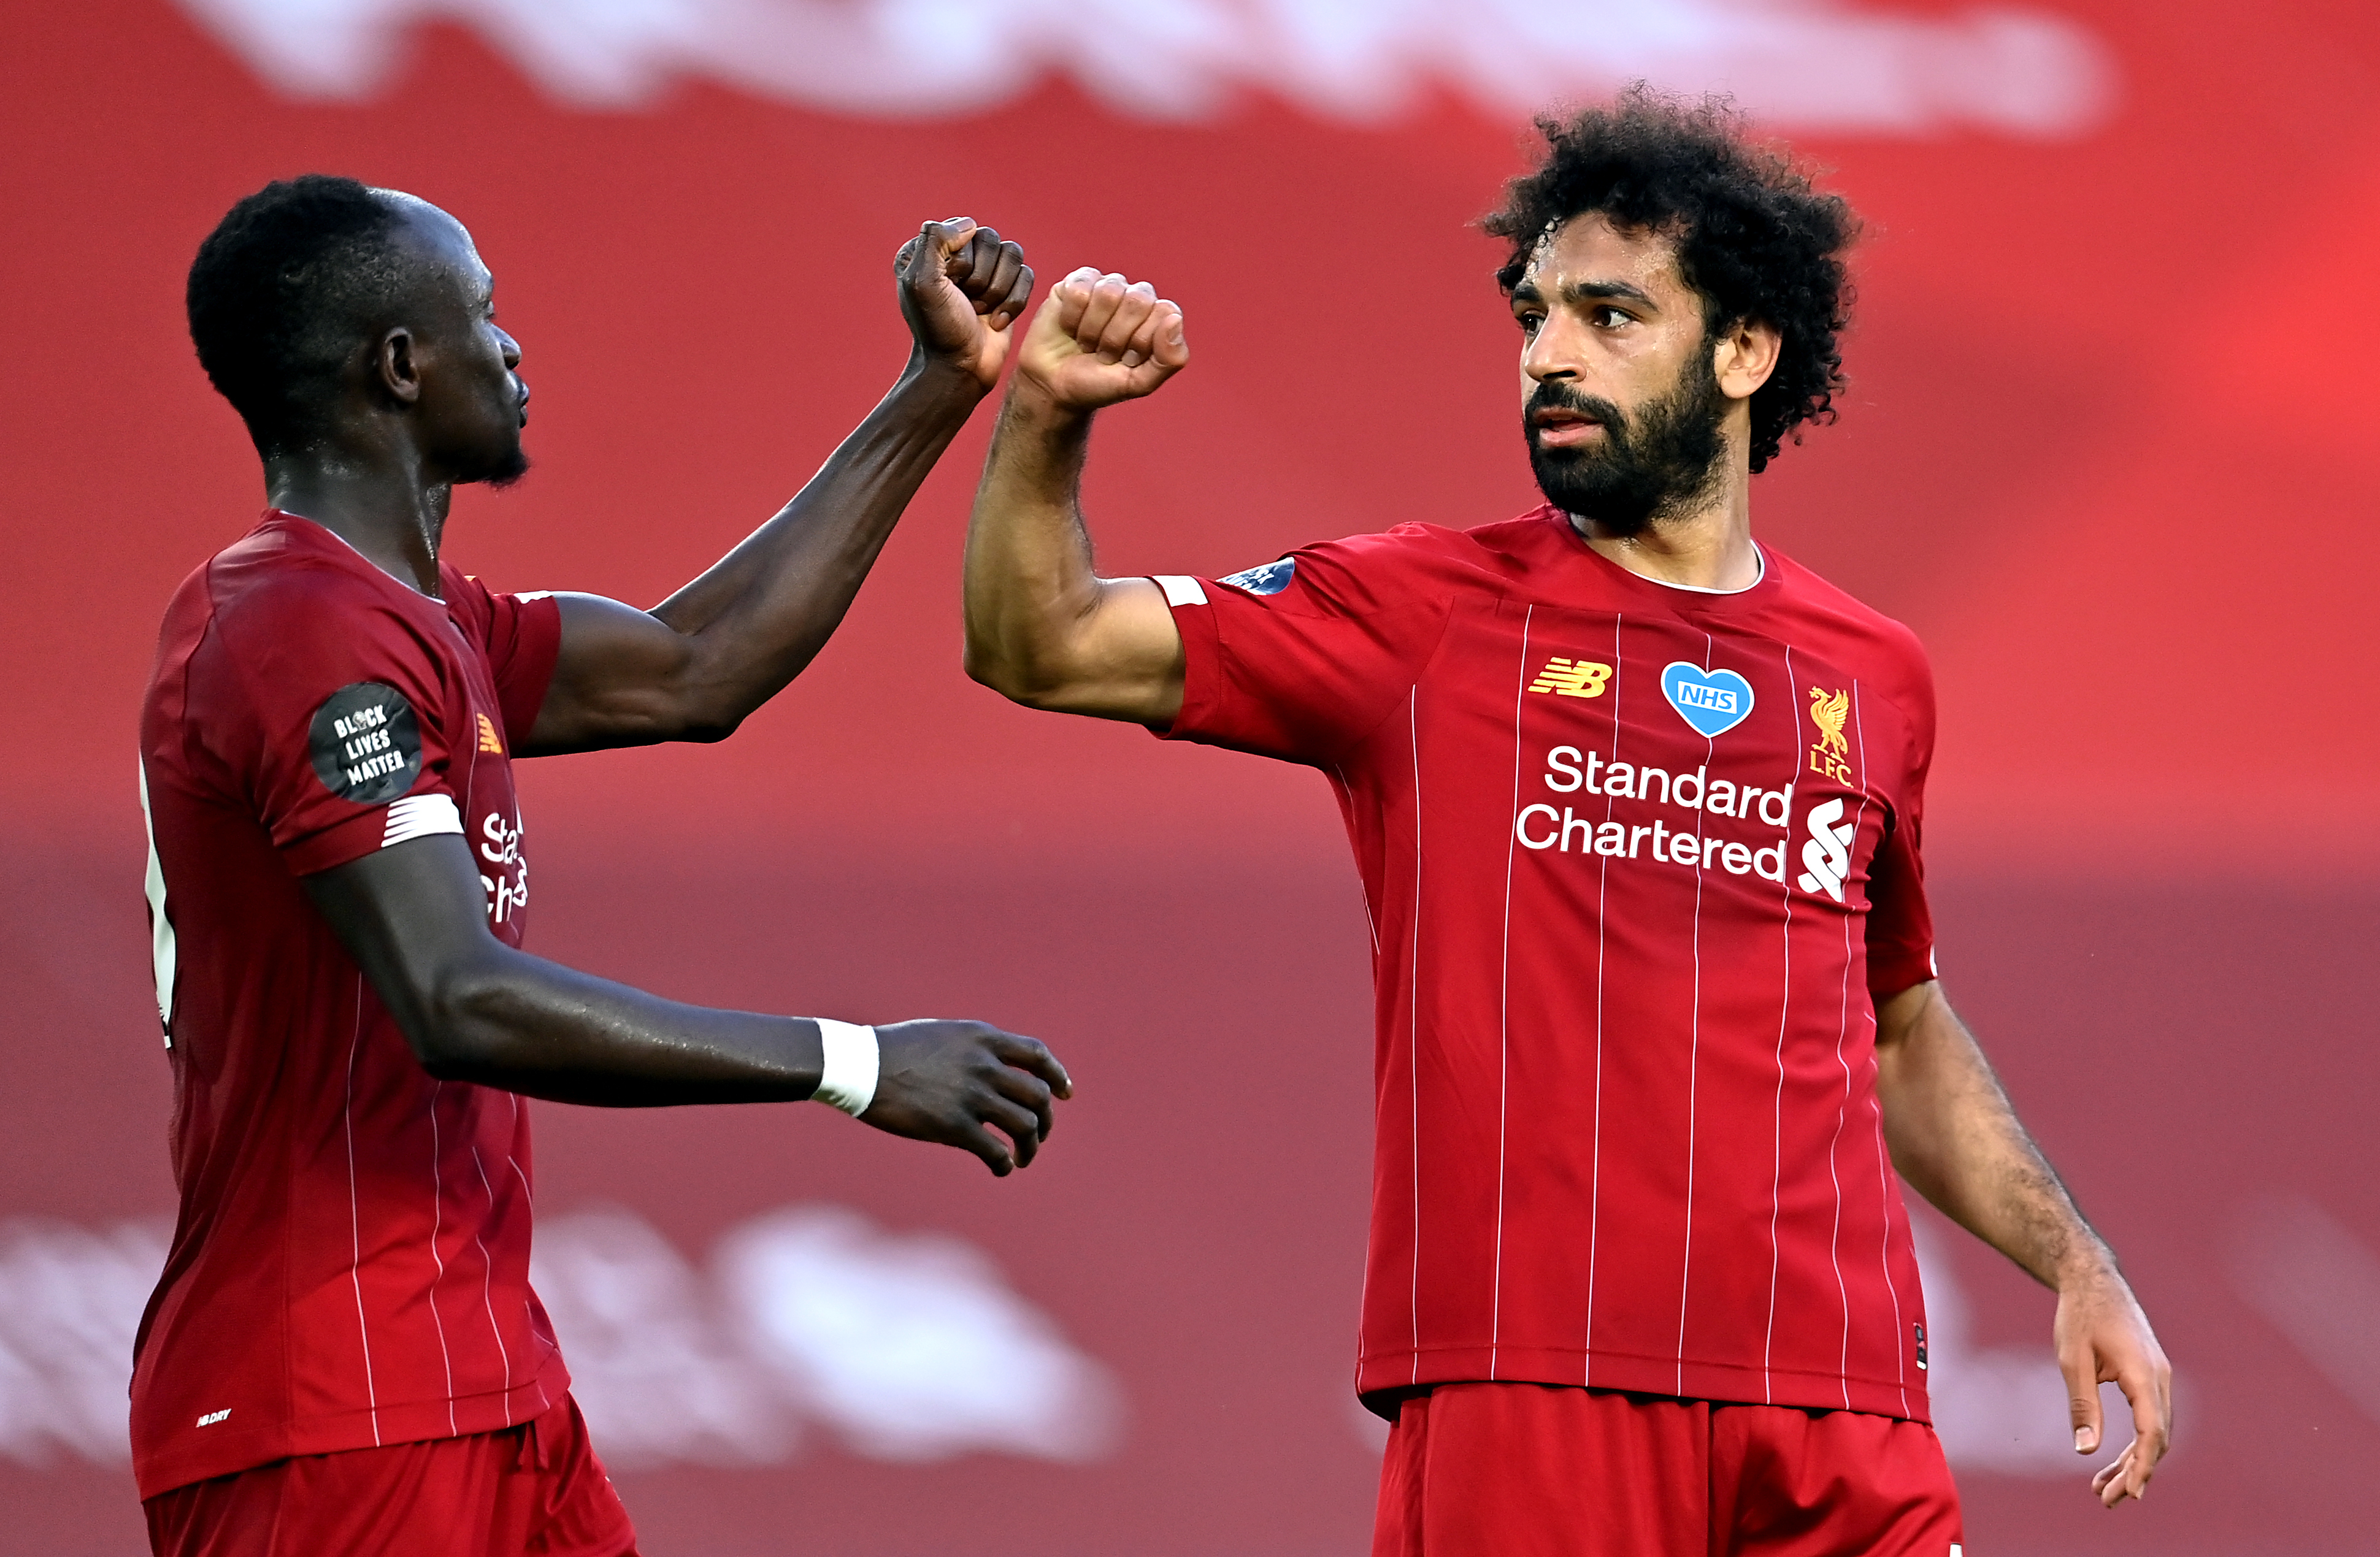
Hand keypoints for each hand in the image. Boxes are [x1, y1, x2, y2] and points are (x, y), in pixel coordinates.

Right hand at [857, 1019, 1072, 1174]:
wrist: (859, 1066)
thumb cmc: (895, 1051)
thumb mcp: (943, 1036)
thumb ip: (974, 1050)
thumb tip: (996, 1073)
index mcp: (982, 1038)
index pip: (1037, 1055)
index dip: (1057, 1075)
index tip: (1065, 1094)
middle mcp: (984, 1064)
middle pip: (1038, 1095)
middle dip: (1045, 1120)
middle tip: (1037, 1137)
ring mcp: (971, 1095)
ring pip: (1025, 1125)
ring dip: (1030, 1147)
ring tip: (1021, 1158)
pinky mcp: (953, 1126)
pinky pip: (995, 1151)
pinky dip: (1004, 1164)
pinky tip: (1000, 1169)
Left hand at [896, 219, 1034, 389]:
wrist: (961, 368)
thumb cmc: (939, 328)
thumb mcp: (923, 282)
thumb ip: (936, 240)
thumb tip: (970, 225)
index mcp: (930, 249)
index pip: (964, 230)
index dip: (963, 262)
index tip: (949, 288)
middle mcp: (958, 255)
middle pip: (992, 240)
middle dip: (982, 279)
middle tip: (967, 303)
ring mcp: (985, 271)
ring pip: (1013, 254)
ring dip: (999, 290)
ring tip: (981, 311)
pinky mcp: (1009, 288)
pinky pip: (1027, 274)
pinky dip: (1015, 302)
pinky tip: (996, 321)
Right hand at [1015, 267, 1188, 411]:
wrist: (1055, 387)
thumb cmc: (1099, 383)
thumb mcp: (1140, 383)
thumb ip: (1170, 358)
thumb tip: (1174, 319)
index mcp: (1158, 316)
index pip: (1164, 312)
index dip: (1142, 341)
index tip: (1128, 359)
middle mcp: (1135, 296)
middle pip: (1137, 300)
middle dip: (1117, 337)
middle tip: (1105, 353)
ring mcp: (1106, 286)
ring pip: (1108, 293)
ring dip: (1093, 329)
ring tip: (1087, 343)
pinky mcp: (1075, 283)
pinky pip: (1078, 291)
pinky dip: (1071, 319)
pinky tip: (1070, 329)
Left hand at [2054, 1262, 2172, 1505]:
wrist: (2093, 1279)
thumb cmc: (2080, 1315)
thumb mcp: (2072, 1359)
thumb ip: (2082, 1405)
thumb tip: (2085, 1451)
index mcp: (2143, 1373)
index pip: (2152, 1431)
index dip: (2143, 1465)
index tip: (2131, 1493)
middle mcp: (2160, 1378)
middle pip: (2157, 1438)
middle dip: (2135, 1472)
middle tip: (2106, 1499)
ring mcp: (2159, 1377)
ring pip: (2155, 1431)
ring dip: (2134, 1461)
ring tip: (2104, 1489)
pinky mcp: (2150, 1377)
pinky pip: (2150, 1418)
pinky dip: (2135, 1442)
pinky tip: (2111, 1460)